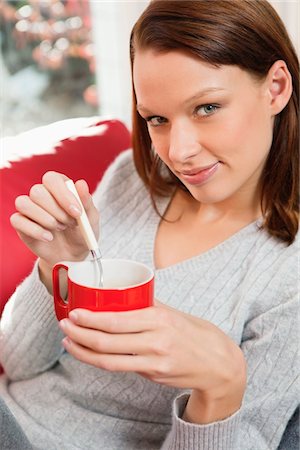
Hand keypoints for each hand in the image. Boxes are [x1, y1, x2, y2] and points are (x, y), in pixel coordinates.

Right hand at [10, 171, 99, 290]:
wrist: (72, 255)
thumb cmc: (81, 232)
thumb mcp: (90, 219)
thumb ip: (86, 202)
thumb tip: (81, 183)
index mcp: (59, 187)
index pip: (52, 179)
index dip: (63, 194)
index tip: (77, 212)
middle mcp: (41, 194)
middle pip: (37, 191)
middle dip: (57, 211)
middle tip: (69, 224)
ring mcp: (29, 208)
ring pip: (24, 203)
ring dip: (45, 219)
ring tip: (60, 229)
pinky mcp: (21, 223)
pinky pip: (17, 220)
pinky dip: (35, 231)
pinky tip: (49, 237)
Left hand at [59, 301, 245, 421]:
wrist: (217, 363)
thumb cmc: (193, 333)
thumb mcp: (172, 313)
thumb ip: (147, 305)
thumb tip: (122, 293)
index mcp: (159, 319)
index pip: (117, 320)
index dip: (91, 319)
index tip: (74, 314)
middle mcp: (155, 341)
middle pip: (109, 340)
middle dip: (81, 334)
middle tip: (65, 326)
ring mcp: (154, 361)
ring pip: (109, 359)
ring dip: (84, 351)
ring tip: (69, 342)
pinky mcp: (152, 375)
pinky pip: (121, 368)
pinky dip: (100, 361)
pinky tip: (89, 354)